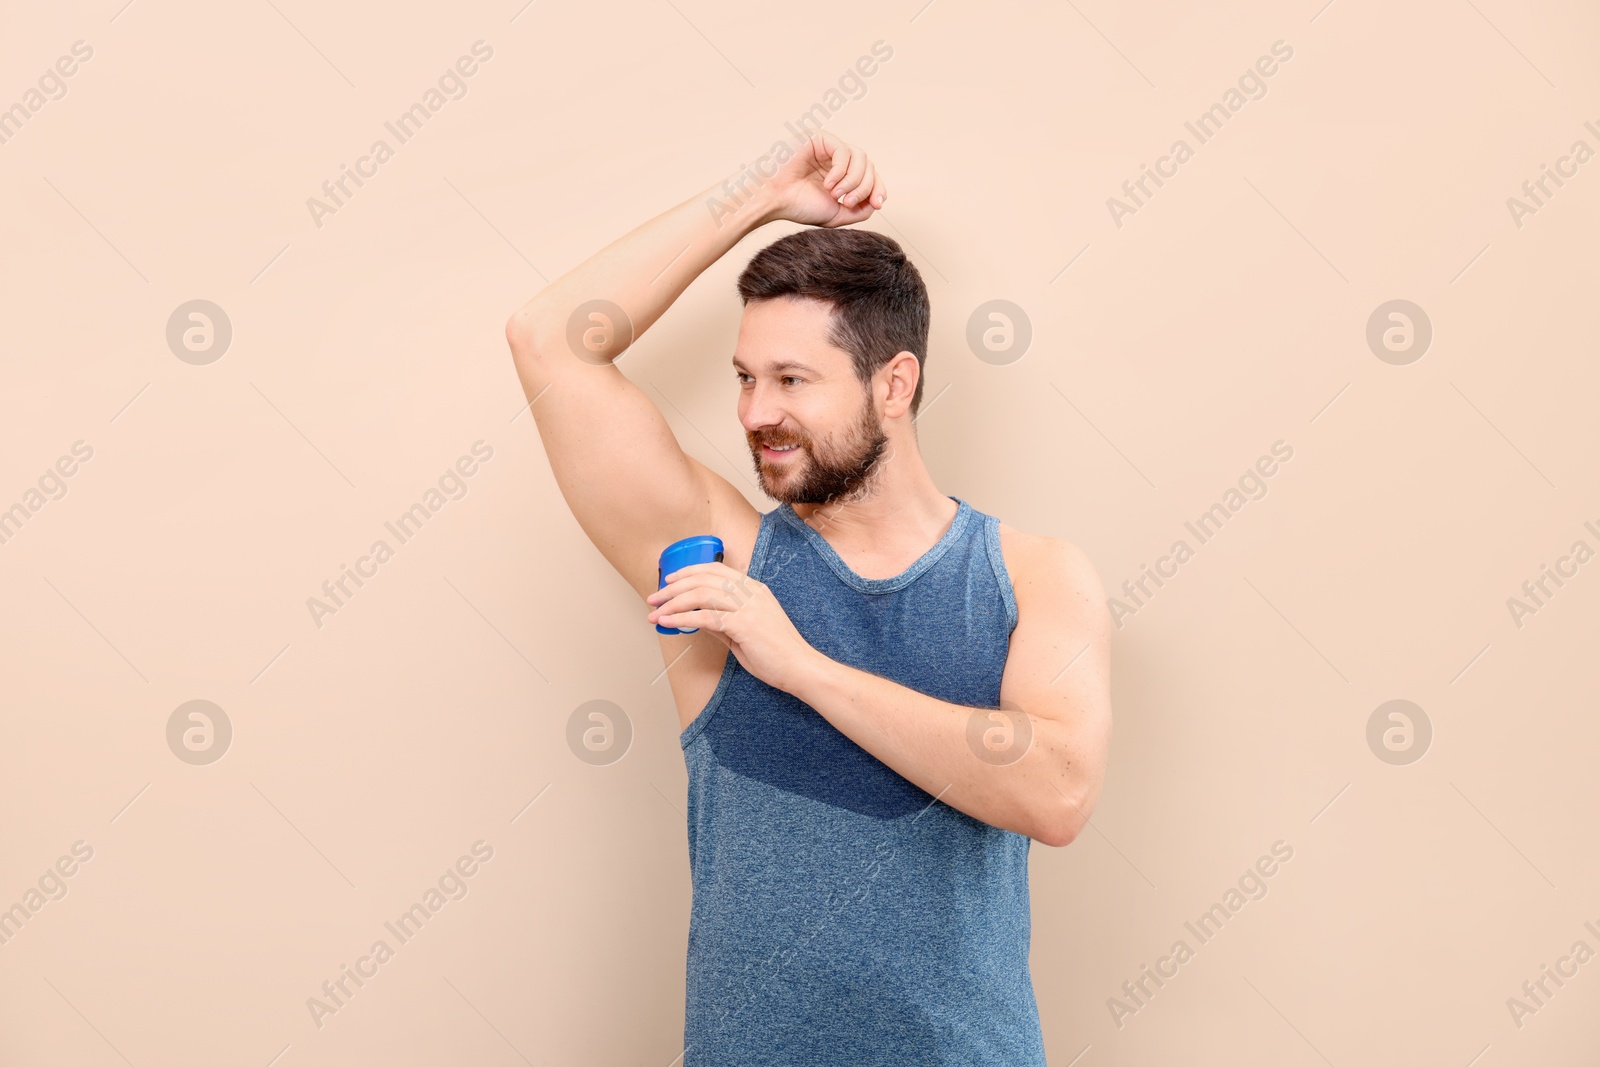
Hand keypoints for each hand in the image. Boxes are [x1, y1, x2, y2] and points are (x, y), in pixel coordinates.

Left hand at [646, 561, 820, 692]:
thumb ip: (722, 621)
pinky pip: (705, 616)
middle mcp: (750, 592)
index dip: (688, 571)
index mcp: (753, 588)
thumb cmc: (775, 652)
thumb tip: (696, 617)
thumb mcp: (744, 631)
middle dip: (673, 588)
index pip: (715, 569)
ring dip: (672, 603)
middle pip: (702, 579)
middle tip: (653, 599)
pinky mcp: (744, 624)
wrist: (799, 666)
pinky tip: (667, 623)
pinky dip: (681, 618)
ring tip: (655, 613)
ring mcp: (748, 606)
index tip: (669, 581)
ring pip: (700, 594)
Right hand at [766, 132, 887, 227]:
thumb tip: (877, 201)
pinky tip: (828, 184)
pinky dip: (841, 171)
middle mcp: (835, 158)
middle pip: (868, 165)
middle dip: (865, 187)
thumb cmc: (797, 206)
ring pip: (860, 157)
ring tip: (836, 195)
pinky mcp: (819, 138)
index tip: (878, 203)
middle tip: (848, 203)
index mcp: (839, 173)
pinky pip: (844, 151)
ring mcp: (827, 146)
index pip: (869, 175)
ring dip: (854, 180)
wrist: (772, 199)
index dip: (878, 188)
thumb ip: (859, 210)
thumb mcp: (835, 214)